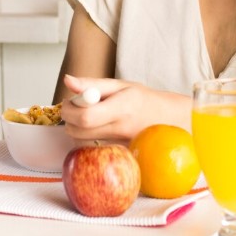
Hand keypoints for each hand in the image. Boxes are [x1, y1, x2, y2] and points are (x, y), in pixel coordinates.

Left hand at [60, 74, 189, 141]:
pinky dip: (86, 137)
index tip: (69, 101)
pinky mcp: (118, 154)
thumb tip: (67, 80)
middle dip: (69, 118)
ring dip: (76, 128)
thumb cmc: (143, 100)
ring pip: (82, 141)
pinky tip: (95, 128)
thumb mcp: (119, 85)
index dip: (70, 110)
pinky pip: (92, 148)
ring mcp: (120, 145)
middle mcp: (121, 130)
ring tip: (87, 115)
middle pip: (78, 132)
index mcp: (122, 108)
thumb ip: (91, 84)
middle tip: (74, 107)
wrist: (167, 120)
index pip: (86, 116)